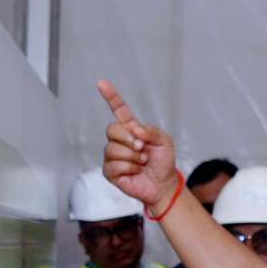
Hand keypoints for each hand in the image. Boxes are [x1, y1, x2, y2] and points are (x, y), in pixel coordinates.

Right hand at [98, 80, 178, 206]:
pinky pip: (113, 165)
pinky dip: (129, 168)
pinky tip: (136, 171)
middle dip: (128, 138)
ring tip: (142, 162)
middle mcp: (119, 141)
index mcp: (132, 129)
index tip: (101, 83)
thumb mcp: (165, 142)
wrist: (163, 184)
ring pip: (113, 149)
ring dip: (132, 157)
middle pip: (111, 129)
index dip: (111, 97)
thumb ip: (152, 132)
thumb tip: (136, 131)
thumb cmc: (163, 162)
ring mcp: (113, 156)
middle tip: (141, 148)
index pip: (119, 110)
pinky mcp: (110, 172)